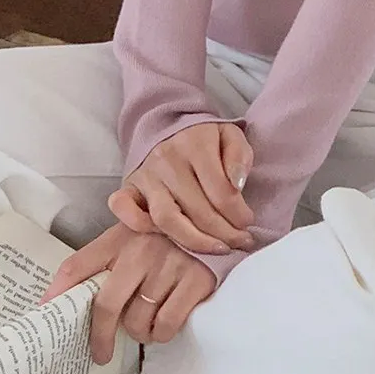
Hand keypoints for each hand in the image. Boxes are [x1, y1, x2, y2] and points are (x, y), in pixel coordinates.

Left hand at [42, 223, 214, 363]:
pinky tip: (167, 318)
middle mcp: (142, 248)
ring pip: (138, 321)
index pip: (77, 266)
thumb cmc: (168, 236)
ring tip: (149, 318)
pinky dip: (163, 332)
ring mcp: (169, 263)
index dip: (56, 294)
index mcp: (121, 235)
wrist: (217, 220)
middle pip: (106, 305)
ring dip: (140, 331)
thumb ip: (98, 261)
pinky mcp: (196, 279)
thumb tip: (53, 299)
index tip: (47, 315)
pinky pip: (166, 325)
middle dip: (101, 337)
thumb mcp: (132, 235)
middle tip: (101, 350)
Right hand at [109, 122, 254, 255]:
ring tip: (216, 249)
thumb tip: (238, 183)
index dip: (239, 214)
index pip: (220, 190)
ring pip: (167, 218)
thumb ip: (239, 156)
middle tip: (239, 243)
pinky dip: (141, 227)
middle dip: (223, 233)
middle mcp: (167, 160)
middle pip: (197, 209)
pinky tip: (169, 240)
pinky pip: (125, 210)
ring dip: (194, 241)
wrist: (168, 124)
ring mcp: (146, 175)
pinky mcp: (128, 186)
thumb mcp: (230, 135)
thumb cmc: (205, 138)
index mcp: (196, 144)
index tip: (248, 225)